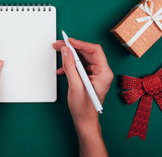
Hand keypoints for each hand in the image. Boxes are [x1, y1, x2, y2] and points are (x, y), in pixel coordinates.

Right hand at [53, 38, 112, 156]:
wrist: (84, 120)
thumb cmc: (84, 108)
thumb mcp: (75, 86)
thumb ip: (70, 66)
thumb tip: (66, 51)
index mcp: (104, 73)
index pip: (94, 51)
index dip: (80, 44)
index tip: (69, 41)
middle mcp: (101, 72)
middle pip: (87, 52)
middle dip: (72, 48)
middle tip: (59, 44)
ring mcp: (95, 74)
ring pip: (82, 58)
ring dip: (69, 55)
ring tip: (58, 52)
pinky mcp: (88, 76)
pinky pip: (79, 65)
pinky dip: (69, 65)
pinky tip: (62, 68)